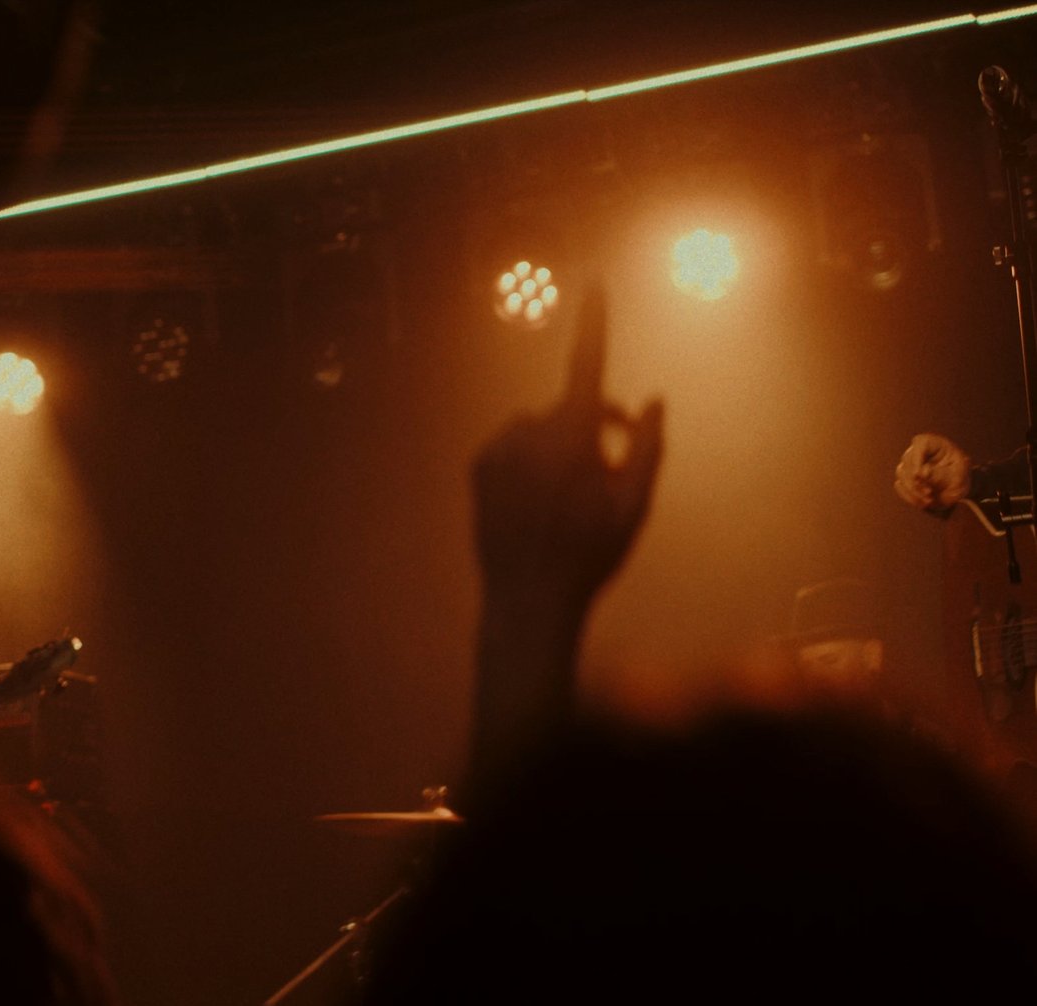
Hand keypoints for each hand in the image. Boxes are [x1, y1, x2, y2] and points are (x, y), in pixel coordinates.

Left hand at [472, 286, 664, 612]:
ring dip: (562, 445)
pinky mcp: (478, 464)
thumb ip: (647, 445)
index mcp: (572, 438)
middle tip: (614, 468)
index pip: (587, 366)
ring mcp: (498, 448)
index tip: (594, 283)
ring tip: (572, 496)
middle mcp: (528, 434)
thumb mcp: (635, 503)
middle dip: (597, 425)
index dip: (594, 322)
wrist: (528, 598)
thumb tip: (651, 397)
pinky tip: (539, 499)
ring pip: (542, 427)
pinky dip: (531, 457)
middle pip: (574, 407)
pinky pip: (514, 443)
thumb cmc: (592, 553)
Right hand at [894, 432, 971, 512]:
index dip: (917, 460)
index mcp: (933, 442)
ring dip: (913, 490)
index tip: (919, 475)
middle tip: (929, 493)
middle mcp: (916, 451)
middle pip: (908, 461)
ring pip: (902, 474)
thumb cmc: (961, 475)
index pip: (919, 443)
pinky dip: (910, 496)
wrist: (958, 487)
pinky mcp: (904, 477)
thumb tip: (922, 473)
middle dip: (916, 480)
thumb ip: (942, 473)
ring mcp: (908, 464)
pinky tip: (923, 502)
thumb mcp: (959, 473)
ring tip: (929, 500)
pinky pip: (900, 486)